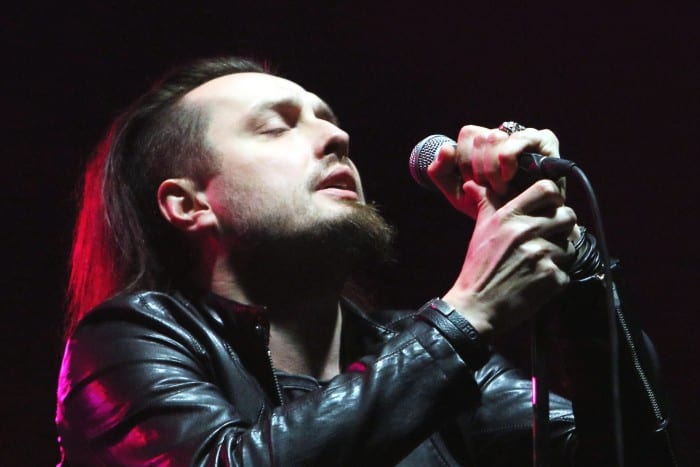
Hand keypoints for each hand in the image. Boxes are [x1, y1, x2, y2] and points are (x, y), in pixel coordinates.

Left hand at [426, 125, 560, 217]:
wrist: (522, 225)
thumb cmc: (491, 208)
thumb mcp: (458, 193)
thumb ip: (440, 172)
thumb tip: (446, 148)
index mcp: (484, 143)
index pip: (467, 134)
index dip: (465, 161)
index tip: (472, 184)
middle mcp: (504, 134)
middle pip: (479, 136)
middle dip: (478, 169)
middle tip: (488, 190)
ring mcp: (524, 135)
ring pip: (494, 137)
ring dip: (492, 169)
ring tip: (500, 189)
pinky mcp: (544, 140)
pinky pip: (517, 140)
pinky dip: (507, 161)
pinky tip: (509, 177)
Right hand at [441, 179, 575, 338]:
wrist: (475, 307)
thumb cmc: (477, 269)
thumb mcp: (480, 231)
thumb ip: (486, 204)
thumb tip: (474, 184)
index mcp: (509, 216)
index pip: (547, 189)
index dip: (555, 198)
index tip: (551, 209)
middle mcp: (526, 231)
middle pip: (568, 216)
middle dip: (564, 228)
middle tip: (551, 239)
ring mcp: (540, 254)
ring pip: (570, 246)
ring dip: (559, 257)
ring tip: (538, 265)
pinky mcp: (551, 277)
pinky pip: (567, 272)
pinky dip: (555, 279)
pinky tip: (537, 282)